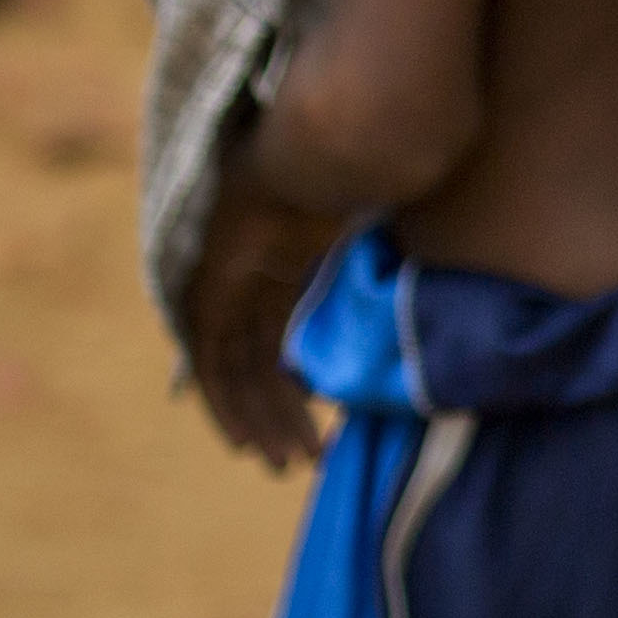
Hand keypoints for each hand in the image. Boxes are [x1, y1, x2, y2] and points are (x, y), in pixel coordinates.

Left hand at [182, 156, 347, 468]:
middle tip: (305, 460)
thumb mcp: (368, 242)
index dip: (290, 391)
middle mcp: (246, 287)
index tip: (319, 428)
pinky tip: (245, 442)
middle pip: (257, 368)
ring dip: (260, 422)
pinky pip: (212, 366)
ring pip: (235, 376)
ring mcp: (222, 292)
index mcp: (279, 269)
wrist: (324, 155)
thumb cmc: (360, 183)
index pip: (276, 345)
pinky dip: (225, 406)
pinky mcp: (207, 297)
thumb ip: (375, 277)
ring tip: (289, 462)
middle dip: (280, 418)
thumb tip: (410, 322)